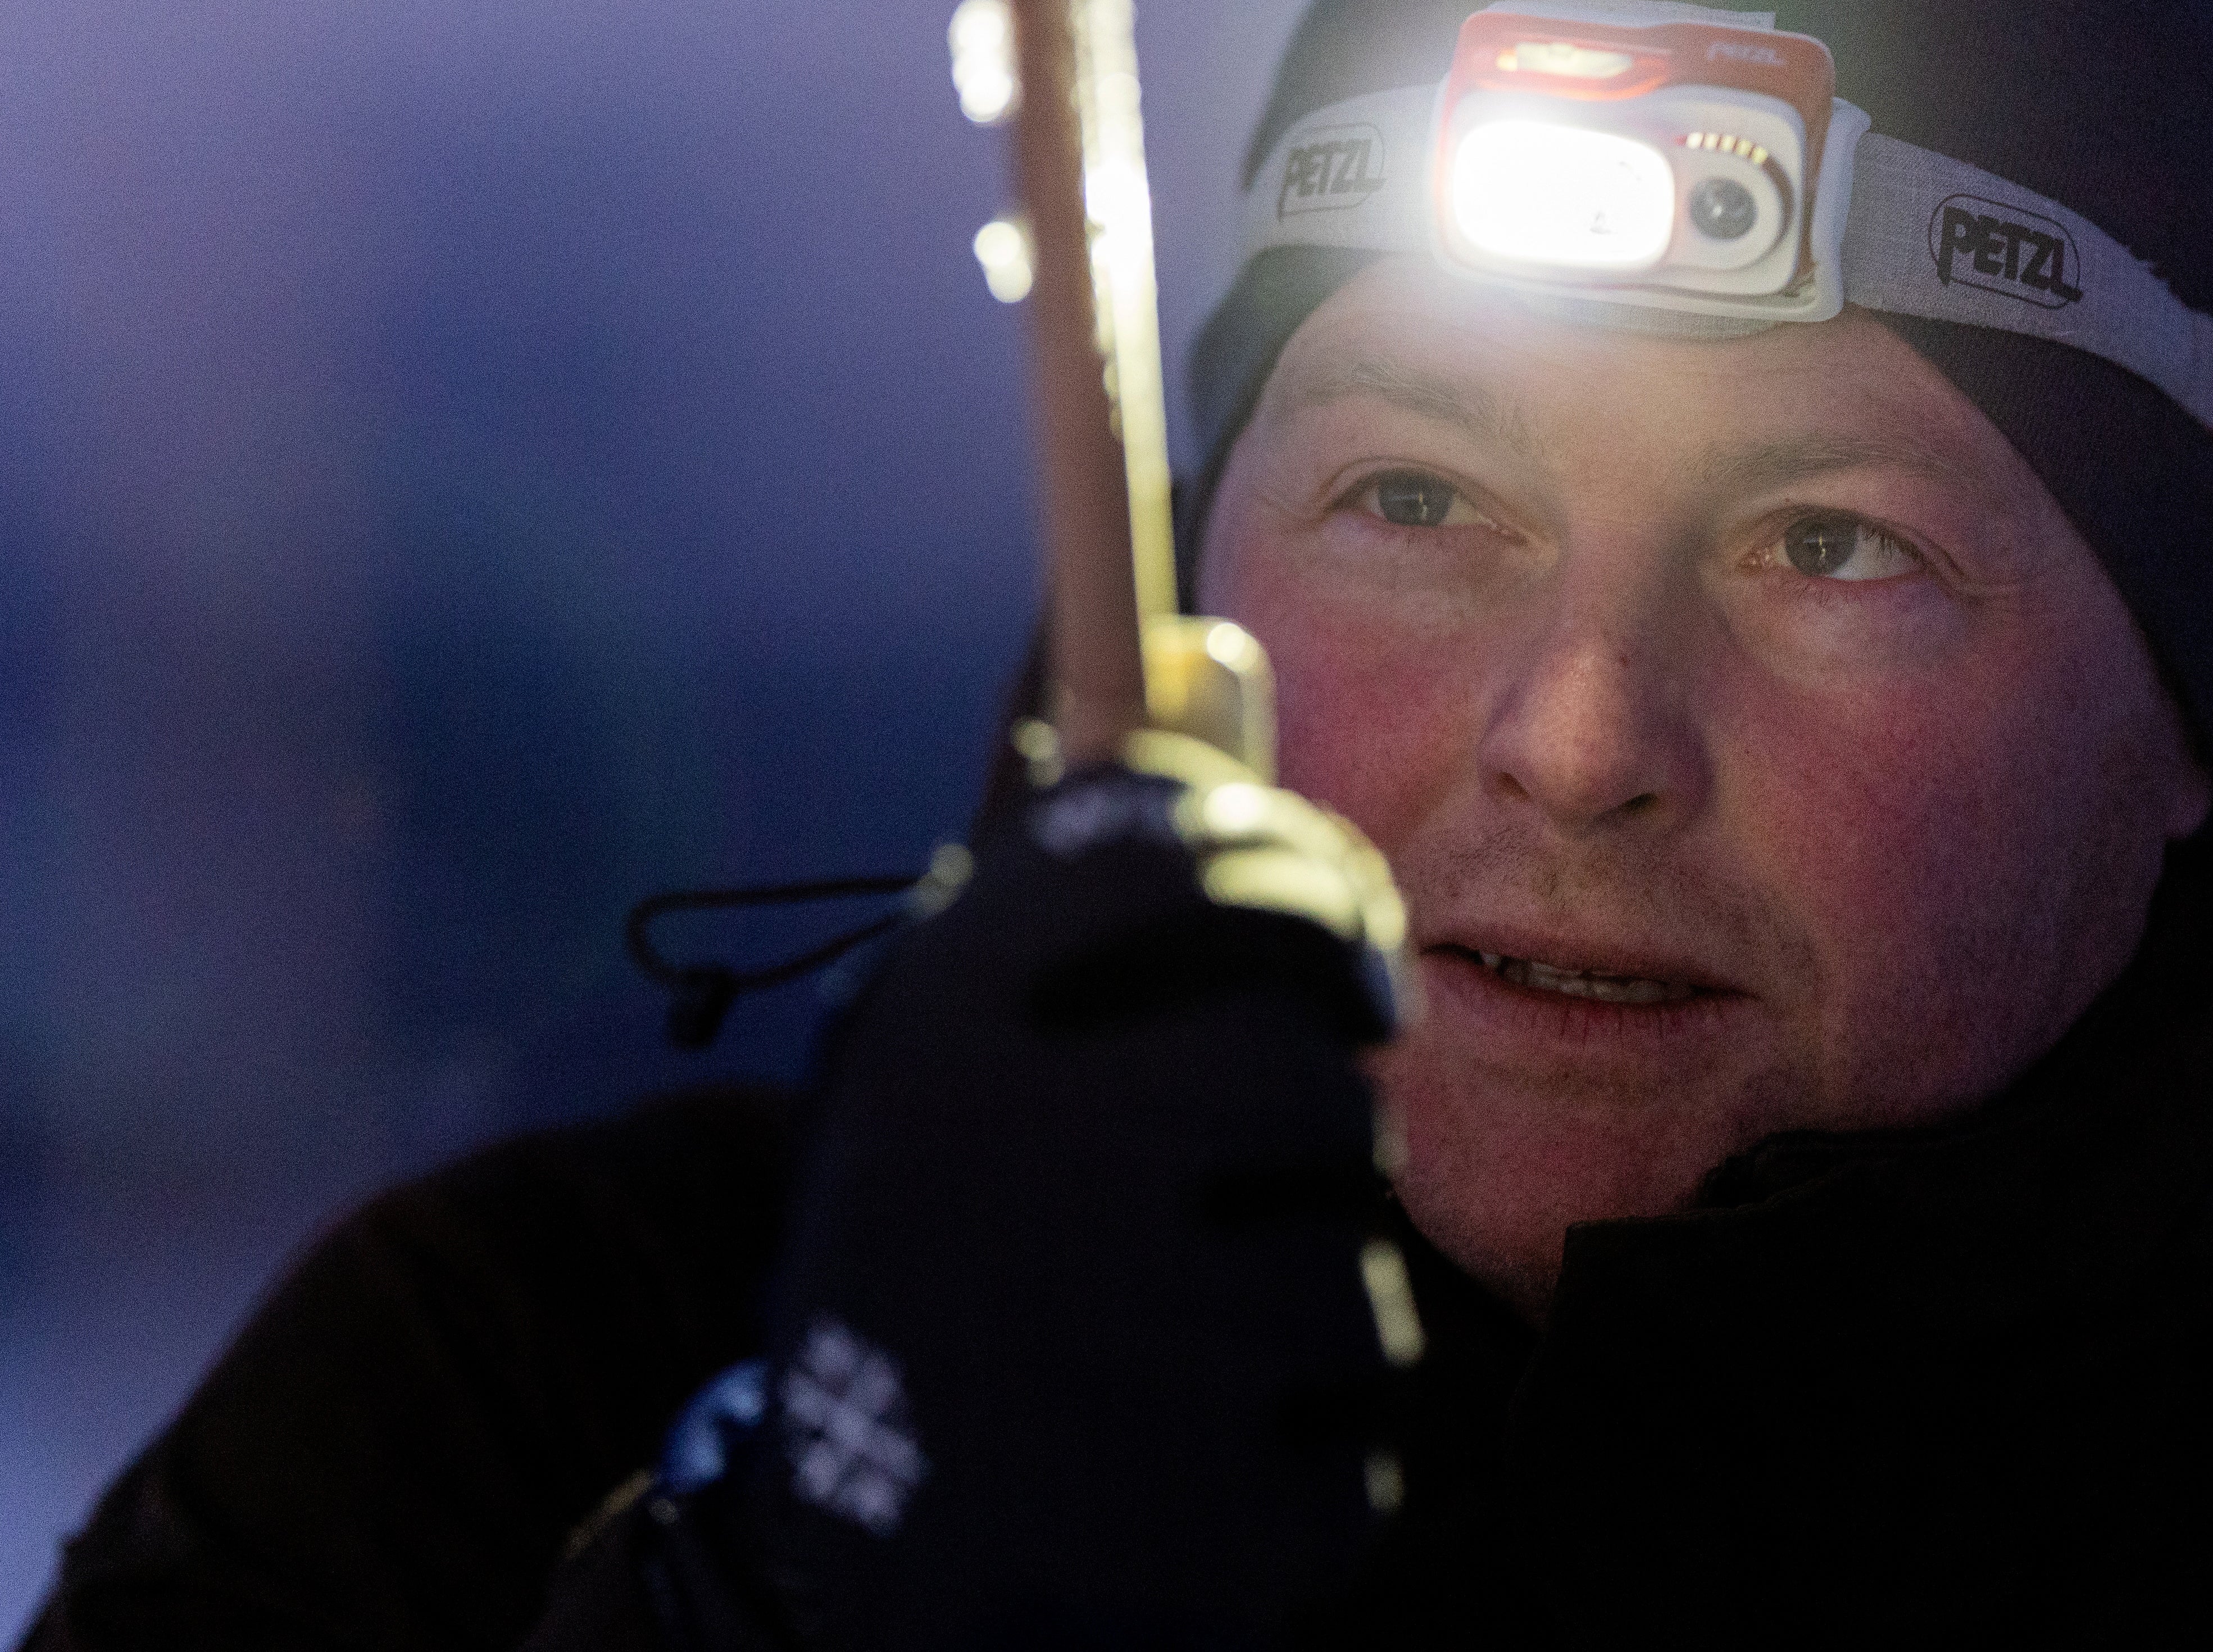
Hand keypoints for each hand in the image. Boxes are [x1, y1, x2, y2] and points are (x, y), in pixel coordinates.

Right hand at [735, 734, 1418, 1650]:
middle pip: (1296, 1074)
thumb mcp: (962, 1035)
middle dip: (1304, 1108)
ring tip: (1181, 1314)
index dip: (1293, 879)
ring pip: (1348, 1258)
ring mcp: (1114, 1365)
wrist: (853, 1559)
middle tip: (1253, 1147)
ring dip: (1301, 1272)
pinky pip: (1359, 1413)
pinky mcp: (1211, 1528)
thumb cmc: (942, 1238)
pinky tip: (1191, 1441)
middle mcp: (1014, 1174)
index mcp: (940, 1033)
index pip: (1187, 860)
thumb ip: (1092, 862)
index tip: (1330, 937)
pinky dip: (1301, 1425)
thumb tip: (1220, 653)